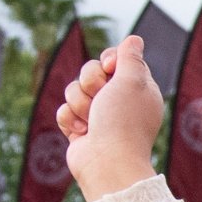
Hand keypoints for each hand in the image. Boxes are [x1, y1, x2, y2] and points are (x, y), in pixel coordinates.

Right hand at [57, 35, 163, 201]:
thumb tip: (134, 39)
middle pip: (91, 71)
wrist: (107, 162)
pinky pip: (64, 110)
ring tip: (92, 121)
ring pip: (74, 90)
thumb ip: (130, 58)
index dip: (108, 60)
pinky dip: (69, 119)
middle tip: (101, 98)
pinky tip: (82, 132)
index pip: (116, 58)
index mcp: (137, 88)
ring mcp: (98, 115)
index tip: (110, 68)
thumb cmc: (123, 121)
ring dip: (80, 103)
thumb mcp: (132, 81)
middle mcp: (119, 100)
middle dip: (90, 82)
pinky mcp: (80, 128)